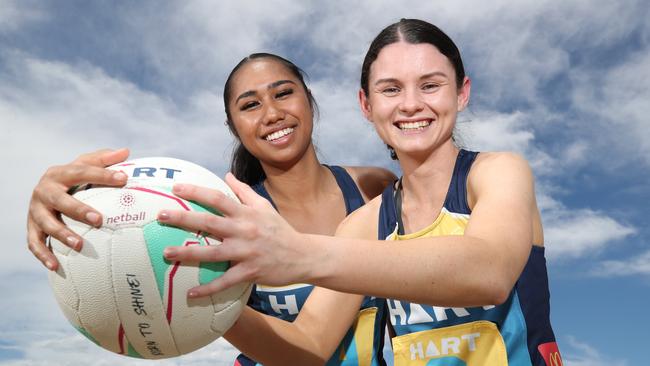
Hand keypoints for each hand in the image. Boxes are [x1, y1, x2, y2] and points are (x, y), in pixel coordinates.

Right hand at [27, 148, 129, 269]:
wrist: (45, 192)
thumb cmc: (73, 179)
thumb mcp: (85, 165)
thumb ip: (104, 160)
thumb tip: (126, 152)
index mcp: (58, 173)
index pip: (81, 171)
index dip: (102, 175)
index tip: (123, 179)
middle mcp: (43, 191)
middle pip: (59, 200)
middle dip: (78, 210)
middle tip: (99, 219)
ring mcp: (35, 211)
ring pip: (46, 224)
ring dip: (61, 234)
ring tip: (80, 245)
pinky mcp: (31, 228)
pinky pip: (35, 244)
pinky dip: (44, 255)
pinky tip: (57, 266)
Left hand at [158, 173, 308, 297]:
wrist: (303, 255)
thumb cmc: (280, 230)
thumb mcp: (265, 207)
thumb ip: (244, 191)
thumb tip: (227, 175)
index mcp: (246, 213)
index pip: (218, 198)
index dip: (196, 191)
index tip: (176, 188)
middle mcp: (244, 230)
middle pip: (209, 222)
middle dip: (183, 218)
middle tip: (160, 215)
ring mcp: (246, 252)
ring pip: (212, 252)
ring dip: (188, 253)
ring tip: (166, 253)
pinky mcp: (250, 272)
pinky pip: (225, 281)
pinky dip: (208, 288)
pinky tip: (190, 293)